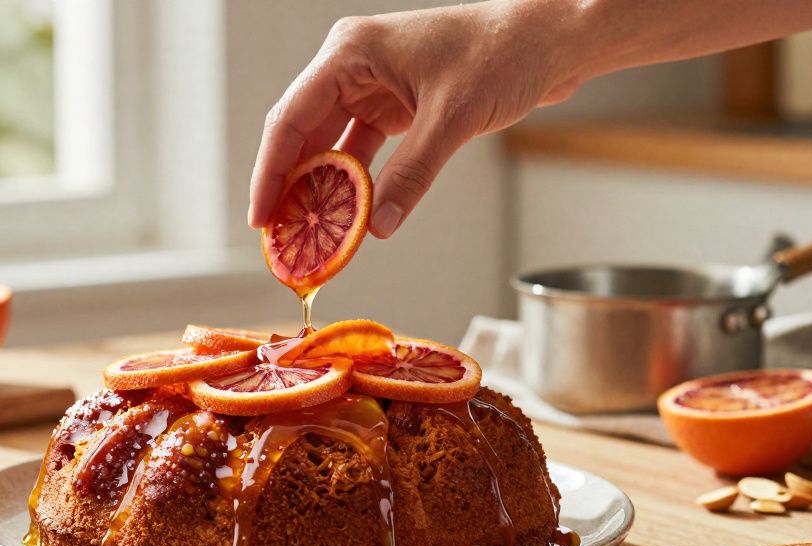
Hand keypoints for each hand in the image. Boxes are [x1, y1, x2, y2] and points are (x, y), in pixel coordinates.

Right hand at [248, 2, 585, 238]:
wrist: (551, 40)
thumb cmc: (503, 54)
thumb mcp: (452, 119)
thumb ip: (411, 175)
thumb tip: (376, 226)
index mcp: (350, 53)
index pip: (291, 118)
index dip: (271, 173)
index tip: (260, 218)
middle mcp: (353, 66)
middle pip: (303, 134)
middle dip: (290, 188)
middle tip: (280, 239)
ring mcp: (373, 85)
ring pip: (330, 146)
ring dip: (321, 190)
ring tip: (307, 236)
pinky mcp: (396, 104)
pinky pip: (360, 150)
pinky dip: (353, 184)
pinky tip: (346, 217)